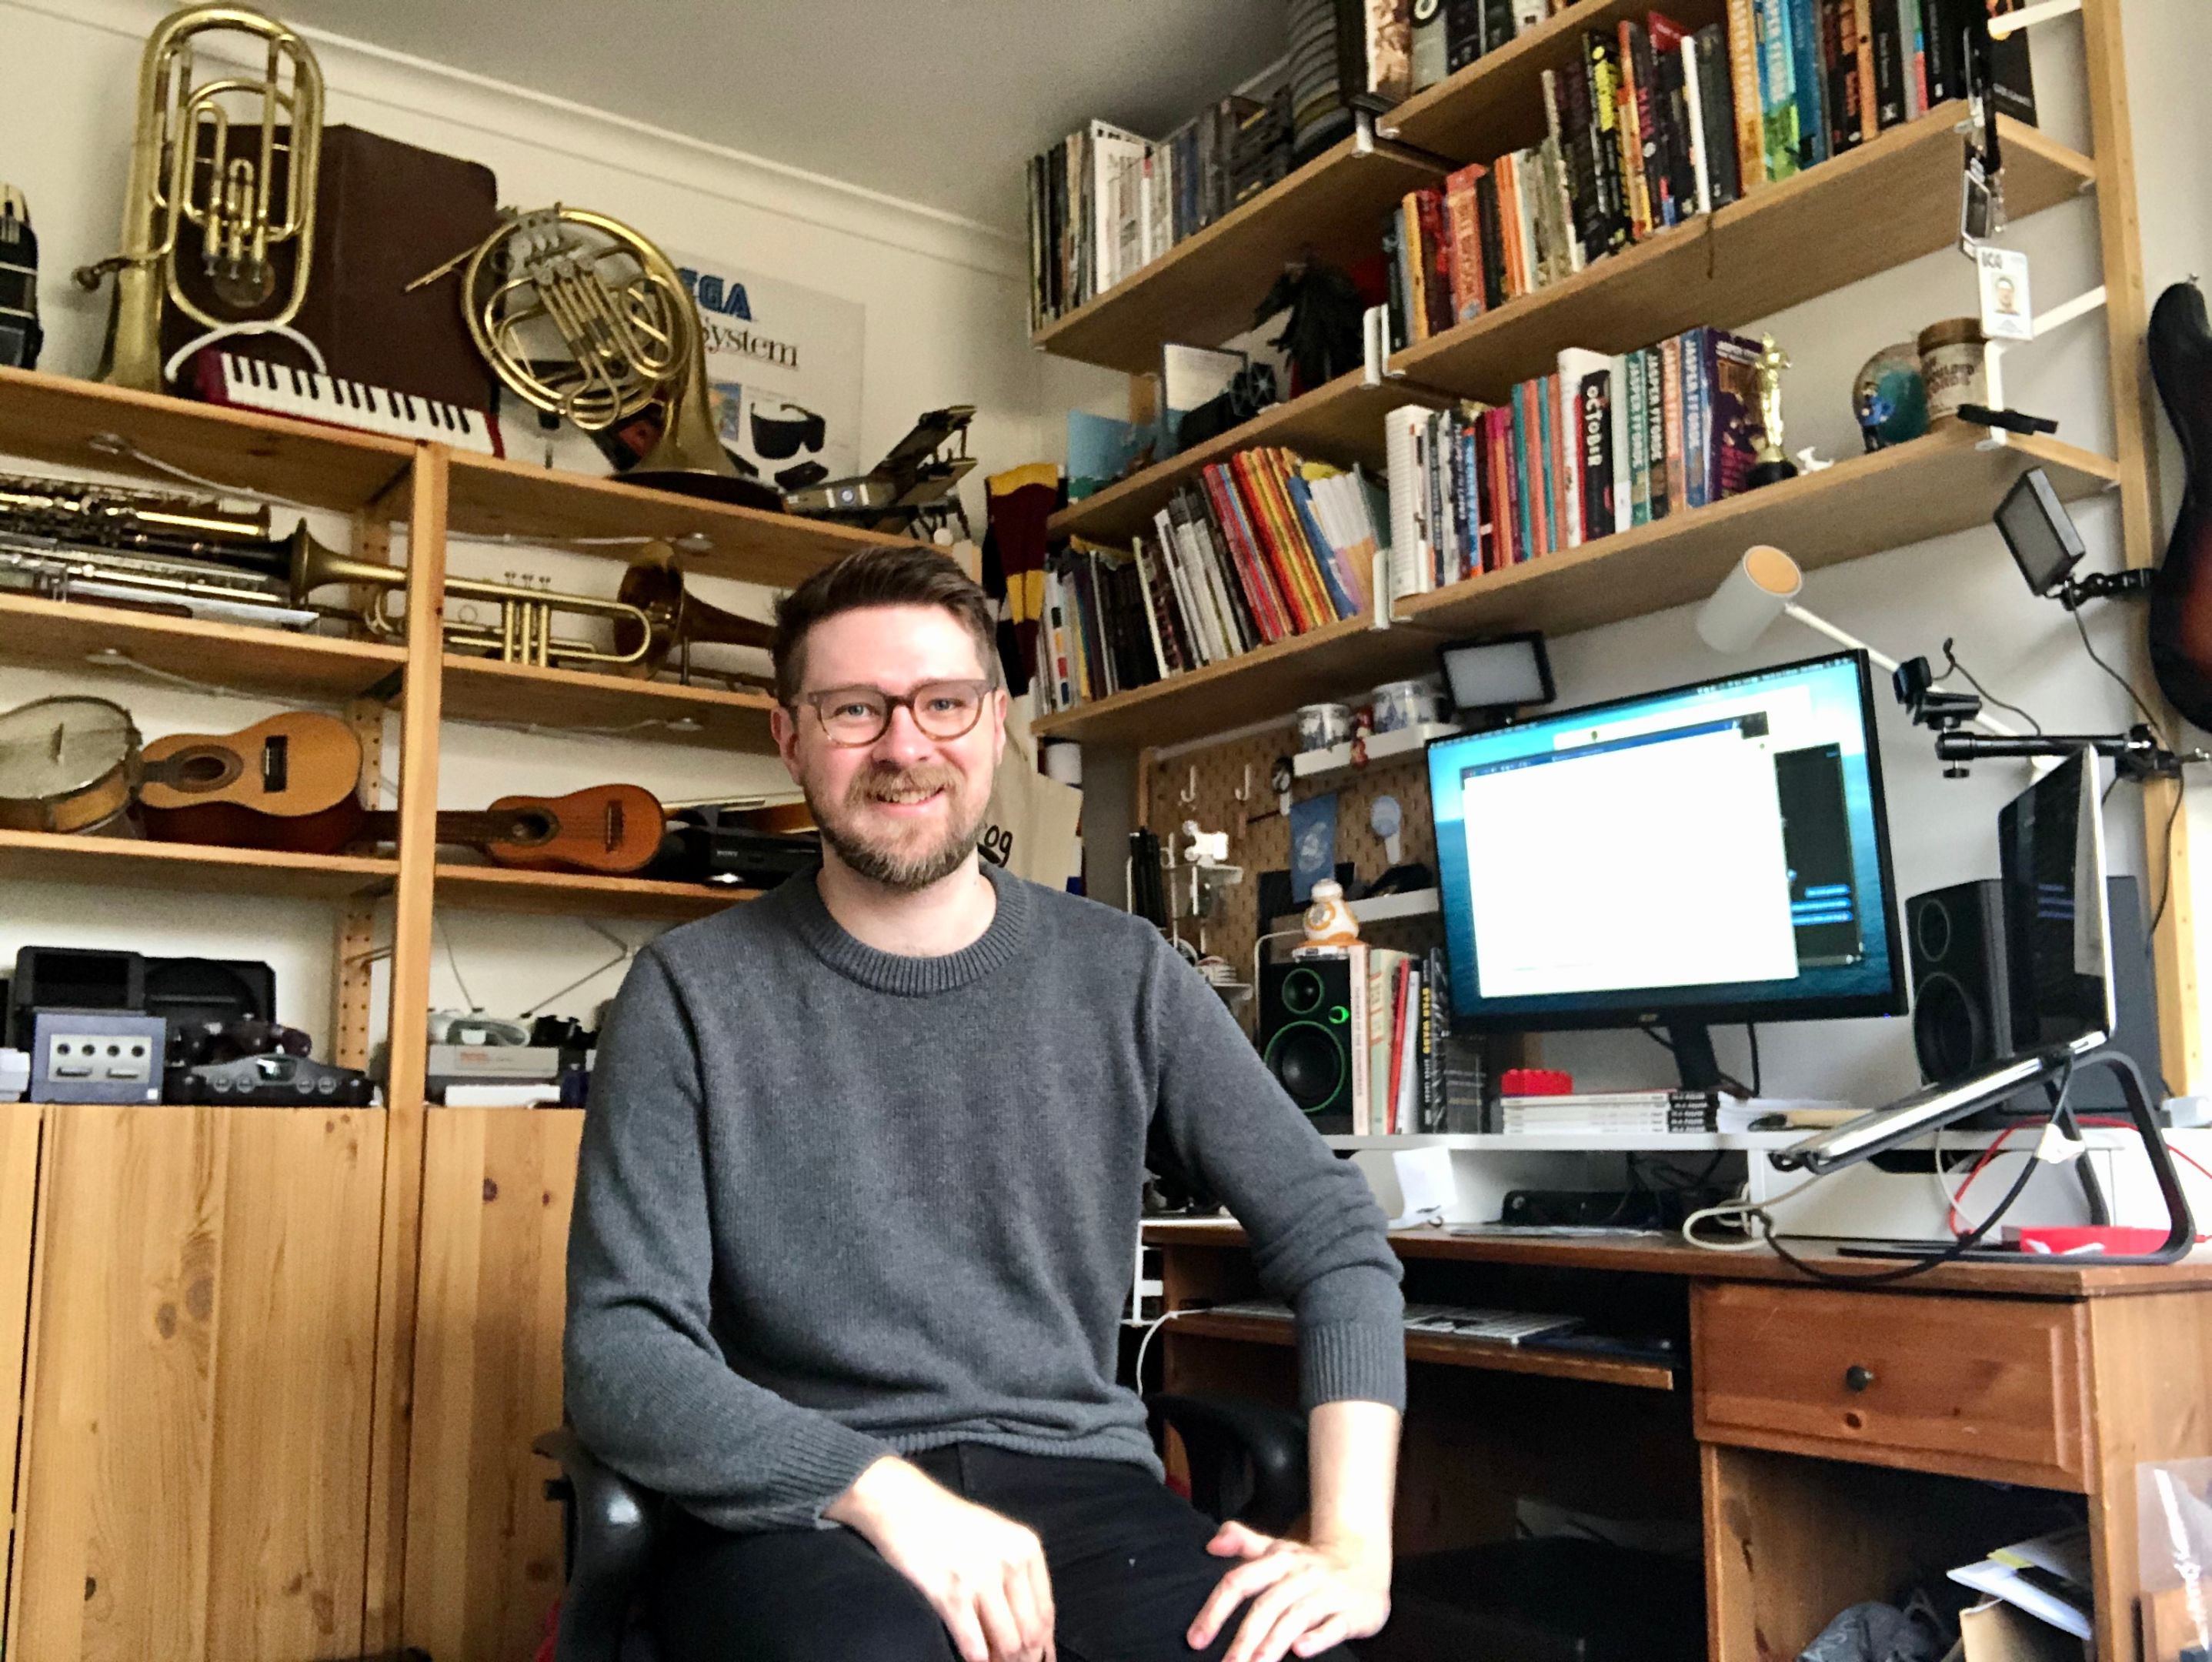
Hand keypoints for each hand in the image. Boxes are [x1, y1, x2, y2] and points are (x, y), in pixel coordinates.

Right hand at [825, 1456, 1055, 1661]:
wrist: (905, 1506)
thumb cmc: (949, 1523)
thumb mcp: (998, 1538)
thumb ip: (1019, 1578)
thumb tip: (1037, 1632)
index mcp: (1026, 1547)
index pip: (1046, 1613)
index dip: (1042, 1645)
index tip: (1038, 1659)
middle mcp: (1009, 1562)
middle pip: (1030, 1632)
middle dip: (1023, 1658)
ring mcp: (980, 1578)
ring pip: (1007, 1643)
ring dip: (1000, 1661)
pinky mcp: (950, 1593)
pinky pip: (974, 1644)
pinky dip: (976, 1658)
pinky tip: (973, 1658)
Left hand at [1186, 1520, 1390, 1661]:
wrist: (1365, 1558)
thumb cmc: (1309, 1562)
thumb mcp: (1276, 1548)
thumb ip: (1242, 1542)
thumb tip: (1210, 1544)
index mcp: (1278, 1560)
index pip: (1240, 1582)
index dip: (1215, 1610)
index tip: (1195, 1639)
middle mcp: (1301, 1575)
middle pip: (1266, 1606)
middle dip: (1243, 1639)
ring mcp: (1328, 1594)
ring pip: (1296, 1618)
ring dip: (1272, 1644)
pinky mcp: (1352, 1613)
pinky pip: (1334, 1626)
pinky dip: (1318, 1638)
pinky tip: (1300, 1652)